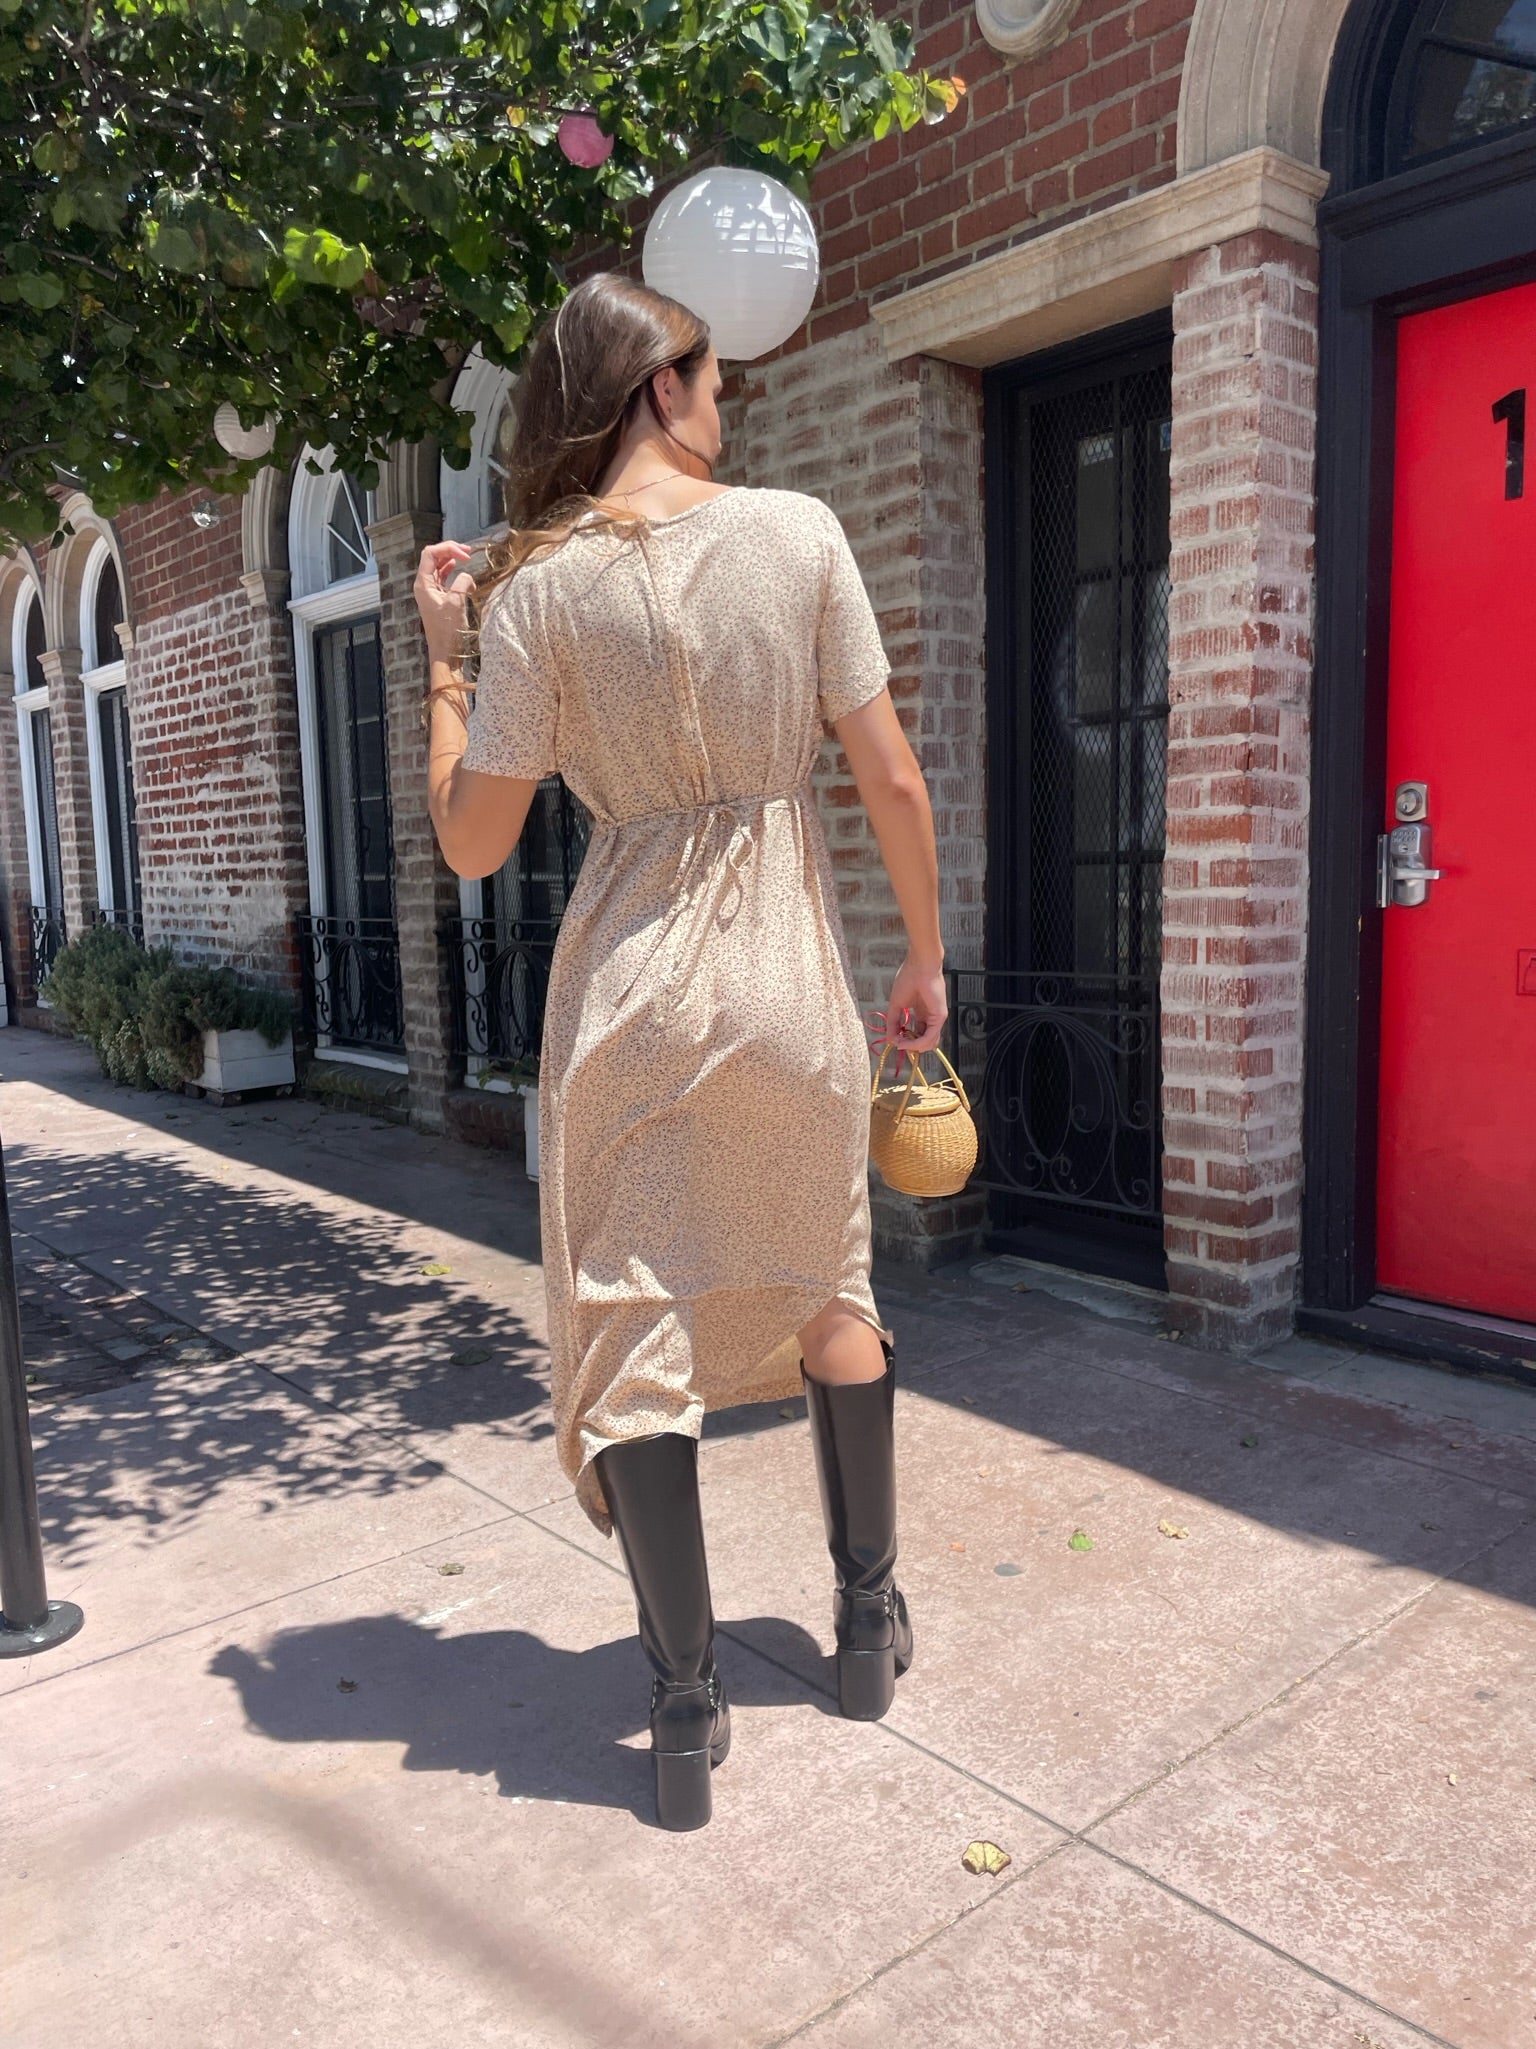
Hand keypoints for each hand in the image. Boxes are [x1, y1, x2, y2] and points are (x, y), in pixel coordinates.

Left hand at [413, 541, 475, 663]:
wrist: (446, 651)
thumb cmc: (448, 630)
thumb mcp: (456, 603)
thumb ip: (462, 582)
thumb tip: (467, 576)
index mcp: (423, 583)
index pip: (430, 553)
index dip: (448, 549)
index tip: (466, 556)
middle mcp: (424, 585)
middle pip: (433, 557)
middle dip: (450, 550)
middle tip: (468, 552)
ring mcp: (430, 591)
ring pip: (438, 566)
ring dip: (452, 559)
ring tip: (466, 557)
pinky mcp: (438, 597)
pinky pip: (443, 577)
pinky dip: (452, 570)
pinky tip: (460, 569)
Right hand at [869, 955, 947, 1066]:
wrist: (920, 966)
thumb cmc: (908, 979)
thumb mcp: (896, 1005)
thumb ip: (893, 1023)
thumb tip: (889, 1039)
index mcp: (922, 1013)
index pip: (917, 1034)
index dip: (906, 1040)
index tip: (894, 1040)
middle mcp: (930, 1017)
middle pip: (924, 1041)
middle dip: (910, 1046)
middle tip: (899, 1044)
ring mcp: (936, 1018)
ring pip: (928, 1043)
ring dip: (913, 1047)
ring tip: (901, 1043)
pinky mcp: (939, 1017)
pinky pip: (929, 1038)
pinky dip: (916, 1043)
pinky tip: (906, 1042)